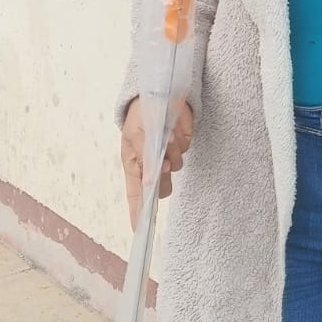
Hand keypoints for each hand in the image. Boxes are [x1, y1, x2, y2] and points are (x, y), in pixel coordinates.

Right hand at [120, 97, 192, 228]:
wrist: (161, 90)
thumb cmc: (141, 113)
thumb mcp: (137, 134)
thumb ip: (145, 157)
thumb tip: (151, 180)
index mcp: (134, 164)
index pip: (136, 195)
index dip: (138, 213)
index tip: (139, 231)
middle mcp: (152, 164)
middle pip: (162, 186)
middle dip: (163, 175)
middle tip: (163, 159)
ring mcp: (169, 154)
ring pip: (176, 165)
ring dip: (173, 149)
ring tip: (166, 131)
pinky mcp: (183, 143)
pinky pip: (186, 148)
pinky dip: (182, 138)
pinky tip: (175, 125)